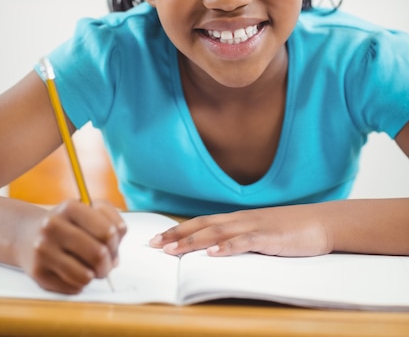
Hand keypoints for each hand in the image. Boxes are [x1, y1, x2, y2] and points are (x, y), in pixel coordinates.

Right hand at [16, 199, 126, 293]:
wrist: (27, 234)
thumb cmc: (68, 224)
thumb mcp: (89, 211)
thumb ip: (112, 225)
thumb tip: (115, 258)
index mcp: (70, 207)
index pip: (108, 231)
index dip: (115, 243)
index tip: (112, 245)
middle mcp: (53, 226)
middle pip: (98, 254)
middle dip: (108, 263)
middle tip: (106, 264)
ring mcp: (43, 250)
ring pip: (85, 276)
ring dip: (94, 276)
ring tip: (91, 269)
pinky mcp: (38, 273)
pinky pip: (72, 287)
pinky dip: (80, 284)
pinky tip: (75, 273)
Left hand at [150, 205, 331, 257]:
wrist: (321, 222)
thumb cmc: (292, 231)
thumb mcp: (261, 234)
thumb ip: (241, 240)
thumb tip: (217, 253)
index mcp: (238, 219)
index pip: (202, 222)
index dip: (179, 230)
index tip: (158, 239)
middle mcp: (241, 219)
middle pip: (203, 225)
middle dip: (177, 235)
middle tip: (154, 245)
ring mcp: (254, 227)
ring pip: (217, 232)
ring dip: (193, 242)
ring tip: (173, 251)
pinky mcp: (269, 236)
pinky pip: (244, 241)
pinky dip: (227, 247)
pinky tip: (212, 253)